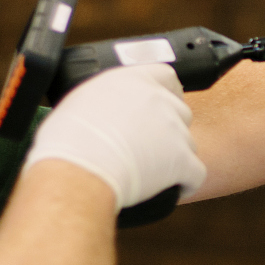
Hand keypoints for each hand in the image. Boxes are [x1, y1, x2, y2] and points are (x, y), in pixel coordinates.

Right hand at [23, 64, 205, 207]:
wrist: (77, 168)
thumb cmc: (68, 140)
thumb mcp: (81, 101)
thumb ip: (105, 99)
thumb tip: (103, 111)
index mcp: (134, 79)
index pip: (166, 76)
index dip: (167, 93)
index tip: (159, 107)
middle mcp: (159, 100)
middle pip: (181, 112)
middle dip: (170, 129)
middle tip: (150, 146)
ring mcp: (174, 130)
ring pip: (188, 143)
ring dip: (175, 156)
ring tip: (151, 171)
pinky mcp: (182, 161)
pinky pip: (196, 173)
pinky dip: (187, 182)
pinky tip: (175, 188)